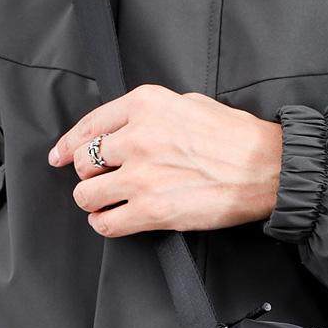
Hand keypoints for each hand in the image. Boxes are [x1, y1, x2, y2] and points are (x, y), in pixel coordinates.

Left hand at [48, 85, 282, 236]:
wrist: (268, 169)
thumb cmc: (237, 138)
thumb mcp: (190, 104)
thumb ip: (152, 113)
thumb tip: (126, 129)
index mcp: (145, 105)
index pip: (89, 125)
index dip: (68, 144)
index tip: (59, 156)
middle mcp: (137, 137)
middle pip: (83, 161)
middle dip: (90, 174)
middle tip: (104, 182)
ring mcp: (141, 176)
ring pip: (86, 194)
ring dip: (94, 201)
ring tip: (109, 203)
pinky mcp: (151, 210)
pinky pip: (106, 222)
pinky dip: (105, 224)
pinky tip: (116, 220)